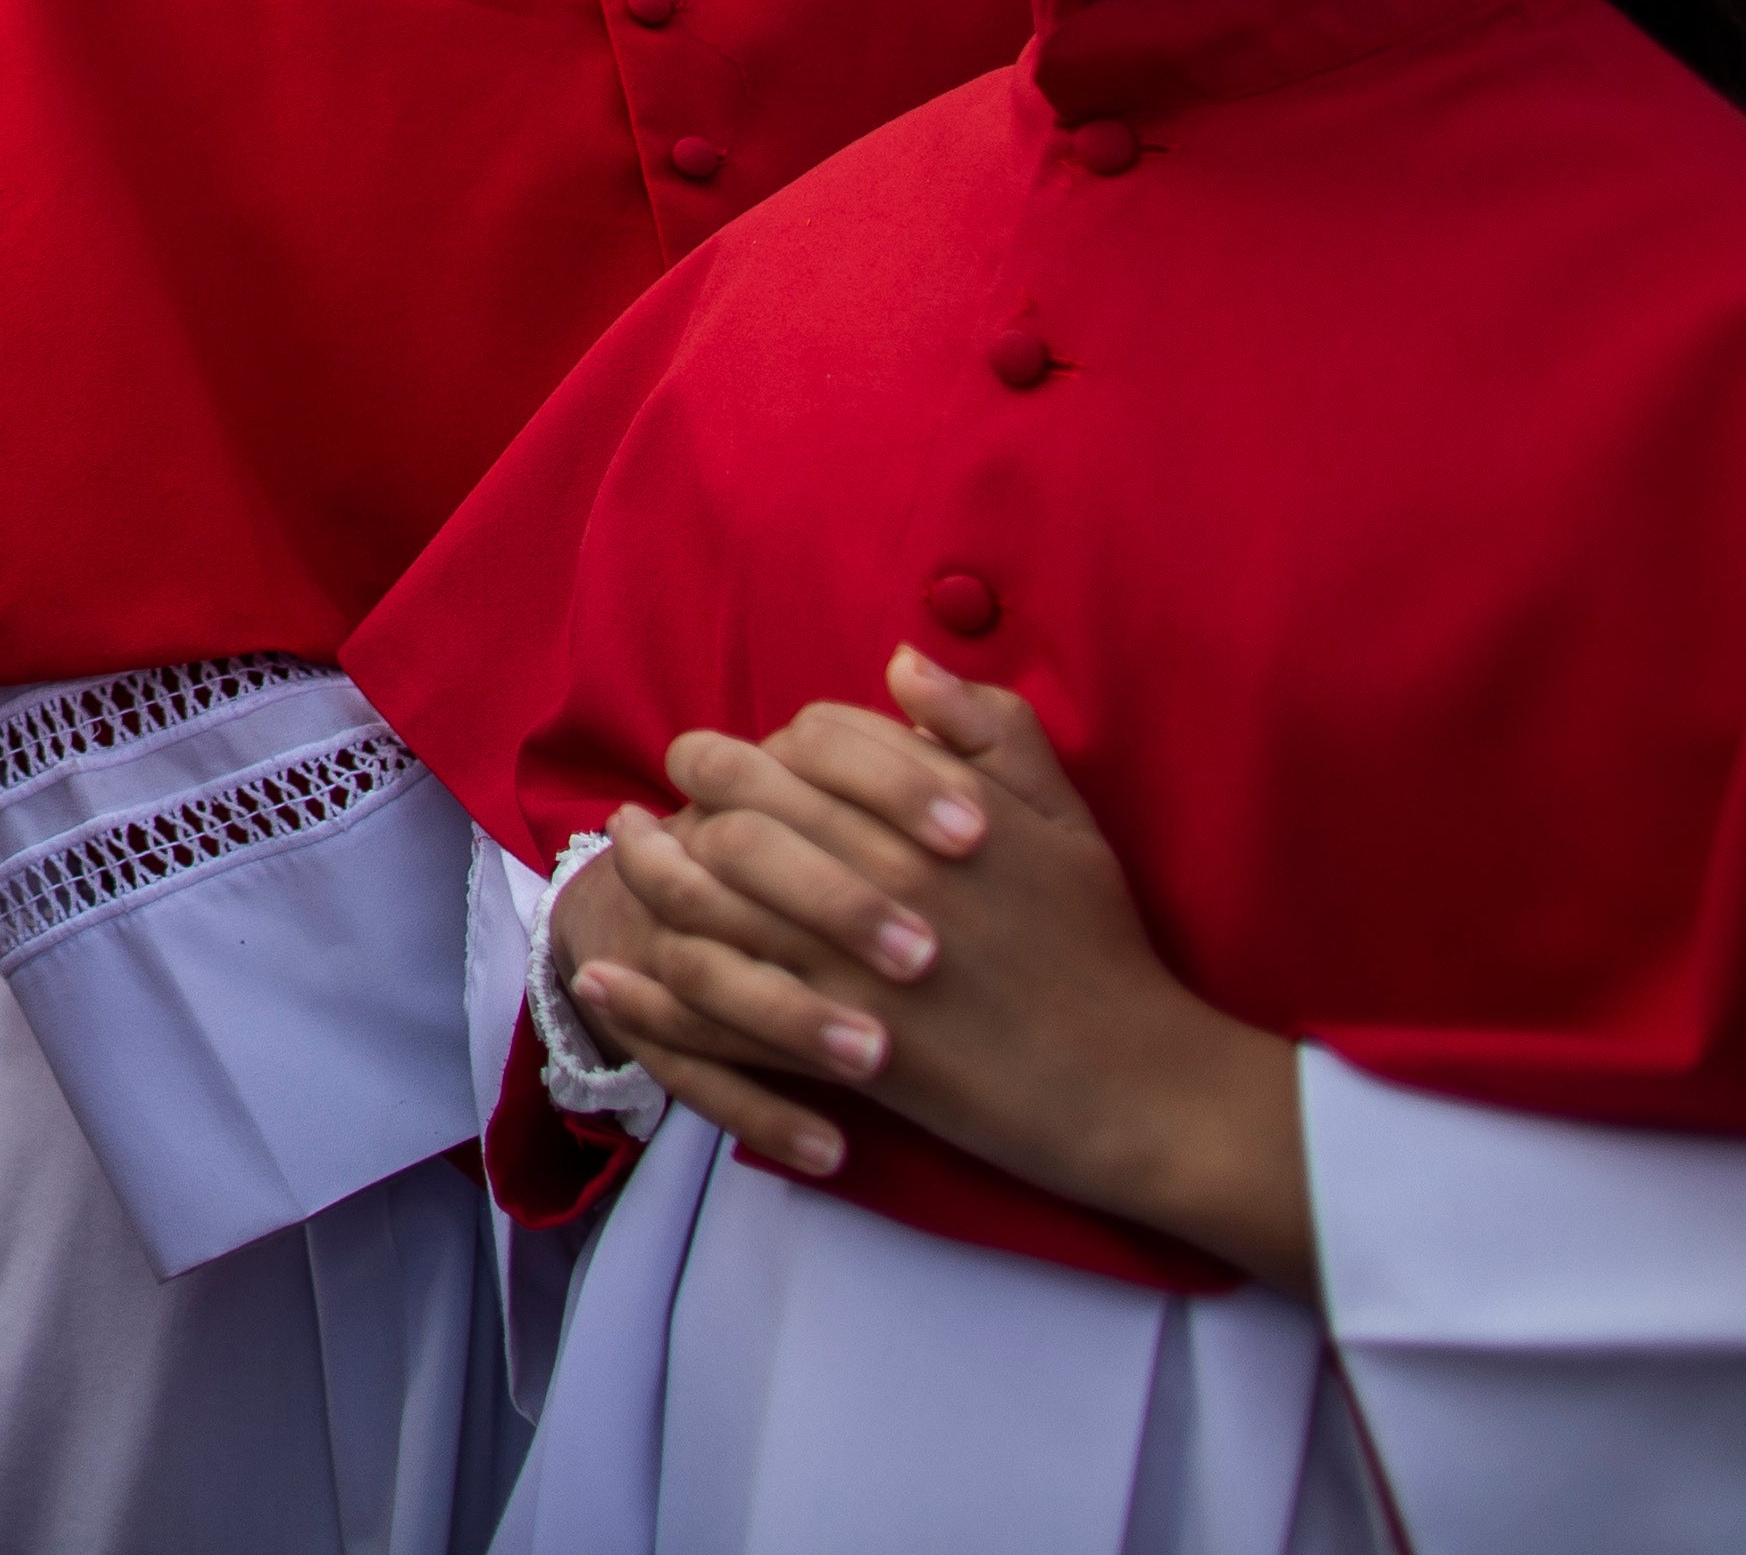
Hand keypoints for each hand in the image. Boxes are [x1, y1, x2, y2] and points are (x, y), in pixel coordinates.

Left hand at [565, 649, 1308, 1291]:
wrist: (1136, 1084)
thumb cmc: (1099, 943)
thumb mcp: (1065, 817)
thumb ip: (988, 726)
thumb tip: (900, 661)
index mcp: (933, 811)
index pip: (806, 746)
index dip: (755, 747)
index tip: (722, 759)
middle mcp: (882, 875)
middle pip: (740, 812)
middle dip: (683, 796)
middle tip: (645, 803)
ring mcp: (853, 964)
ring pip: (713, 904)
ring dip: (650, 877)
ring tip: (624, 861)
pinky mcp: (840, 1048)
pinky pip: (719, 1014)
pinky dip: (653, 997)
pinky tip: (609, 976)